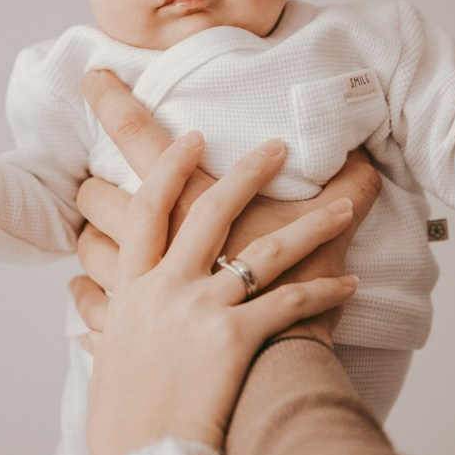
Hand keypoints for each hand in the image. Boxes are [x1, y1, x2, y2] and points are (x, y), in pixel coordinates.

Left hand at [73, 70, 380, 346]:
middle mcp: (154, 241)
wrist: (277, 378)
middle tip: (97, 185)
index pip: (141, 136)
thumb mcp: (327, 236)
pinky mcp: (132, 331)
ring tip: (95, 238)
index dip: (113, 100)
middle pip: (101, 196)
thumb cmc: (301, 303)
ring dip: (90, 242)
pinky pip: (92, 306)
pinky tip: (85, 297)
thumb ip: (347, 188)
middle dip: (95, 187)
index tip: (91, 75)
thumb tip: (370, 156)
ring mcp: (137, 288)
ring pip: (90, 250)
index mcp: (192, 205)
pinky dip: (86, 298)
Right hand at [83, 132, 359, 454]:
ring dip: (309, 225)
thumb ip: (109, 333)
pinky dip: (325, 292)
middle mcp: (164, 289)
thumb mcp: (108, 366)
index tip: (190, 141)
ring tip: (340, 206)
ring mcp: (199, 310)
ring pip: (263, 252)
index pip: (148, 211)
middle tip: (274, 147)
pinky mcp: (233, 340)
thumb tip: (98, 327)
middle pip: (209, 211)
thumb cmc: (124, 426)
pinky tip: (350, 284)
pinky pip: (289, 304)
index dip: (170, 171)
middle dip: (246, 173)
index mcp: (131, 291)